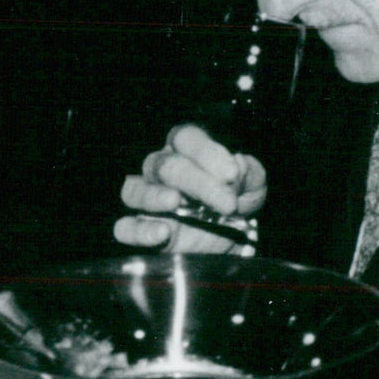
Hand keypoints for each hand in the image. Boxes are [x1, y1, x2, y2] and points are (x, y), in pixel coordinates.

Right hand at [113, 124, 266, 252]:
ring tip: (176, 203)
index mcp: (188, 151)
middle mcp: (162, 171)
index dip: (206, 152)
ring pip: (135, 190)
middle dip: (199, 183)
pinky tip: (163, 232)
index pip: (186, 138)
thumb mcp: (253, 186)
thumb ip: (249, 173)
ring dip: (155, 196)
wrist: (234, 240)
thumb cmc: (237, 202)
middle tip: (227, 203)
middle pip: (166, 165)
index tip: (231, 174)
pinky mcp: (143, 229)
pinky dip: (140, 230)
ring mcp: (149, 200)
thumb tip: (238, 165)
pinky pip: (125, 227)